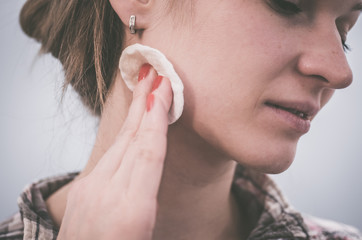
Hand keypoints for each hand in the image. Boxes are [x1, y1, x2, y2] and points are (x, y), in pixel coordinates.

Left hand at [57, 64, 172, 239]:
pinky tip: (132, 124)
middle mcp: (107, 195)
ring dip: (136, 113)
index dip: (158, 118)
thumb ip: (151, 205)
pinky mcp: (86, 191)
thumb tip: (160, 169)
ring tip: (145, 88)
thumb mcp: (146, 235)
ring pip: (121, 143)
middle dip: (146, 103)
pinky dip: (126, 134)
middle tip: (155, 71)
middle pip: (133, 139)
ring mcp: (92, 191)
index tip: (164, 88)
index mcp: (130, 212)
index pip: (148, 153)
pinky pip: (111, 155)